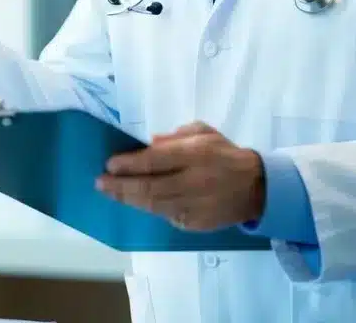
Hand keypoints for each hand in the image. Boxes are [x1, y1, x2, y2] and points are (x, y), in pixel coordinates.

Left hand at [95, 122, 265, 231]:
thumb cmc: (223, 154)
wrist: (256, 188)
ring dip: (129, 199)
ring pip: (154, 205)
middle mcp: (193, 181)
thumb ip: (175, 137)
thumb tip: (148, 143)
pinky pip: (166, 216)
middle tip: (100, 182)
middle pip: (149, 186)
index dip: (129, 164)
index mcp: (195, 154)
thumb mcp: (203, 133)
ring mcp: (194, 205)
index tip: (110, 163)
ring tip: (110, 192)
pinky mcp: (196, 223)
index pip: (155, 160)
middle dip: (121, 185)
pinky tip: (134, 202)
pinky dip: (149, 209)